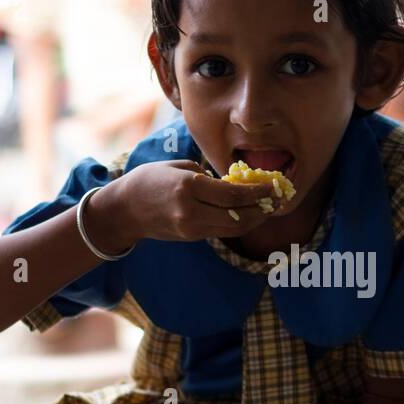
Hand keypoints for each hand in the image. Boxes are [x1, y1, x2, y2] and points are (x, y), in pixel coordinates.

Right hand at [94, 160, 287, 246]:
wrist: (124, 210)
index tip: (274, 185)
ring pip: (233, 228)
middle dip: (263, 209)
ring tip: (270, 208)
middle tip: (279, 199)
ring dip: (255, 219)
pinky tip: (250, 213)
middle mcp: (191, 212)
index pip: (233, 194)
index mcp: (188, 188)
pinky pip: (222, 230)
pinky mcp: (191, 237)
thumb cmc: (150, 180)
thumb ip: (207, 177)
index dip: (258, 192)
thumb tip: (234, 185)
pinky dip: (240, 223)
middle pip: (238, 216)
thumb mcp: (178, 167)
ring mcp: (191, 228)